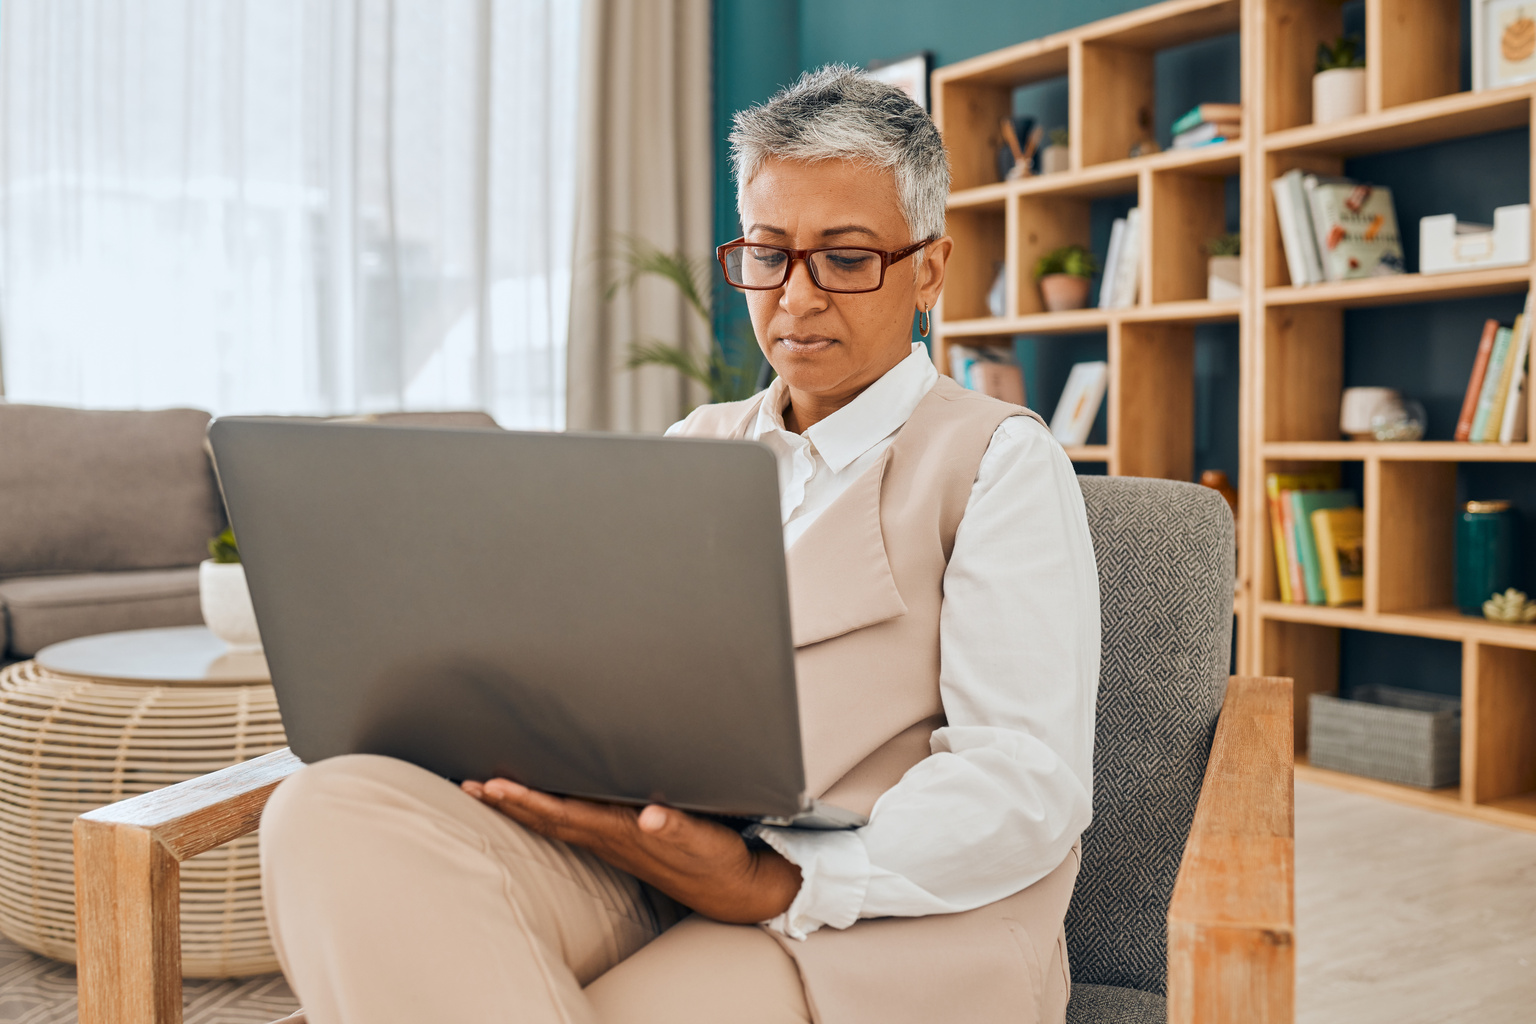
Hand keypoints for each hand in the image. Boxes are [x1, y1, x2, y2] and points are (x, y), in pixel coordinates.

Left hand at [462, 778, 801, 923]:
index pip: (563, 812)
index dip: (528, 800)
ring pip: (554, 823)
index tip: (496, 787)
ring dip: (518, 808)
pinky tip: (530, 805)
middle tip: (470, 785)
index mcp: (621, 830)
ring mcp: (612, 842)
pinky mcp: (619, 842)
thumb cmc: (714, 857)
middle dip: (508, 803)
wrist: (730, 888)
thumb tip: (651, 816)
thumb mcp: (701, 838)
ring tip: (485, 792)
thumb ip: (675, 825)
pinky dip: (543, 813)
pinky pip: (570, 825)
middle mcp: (609, 837)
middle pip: (547, 818)